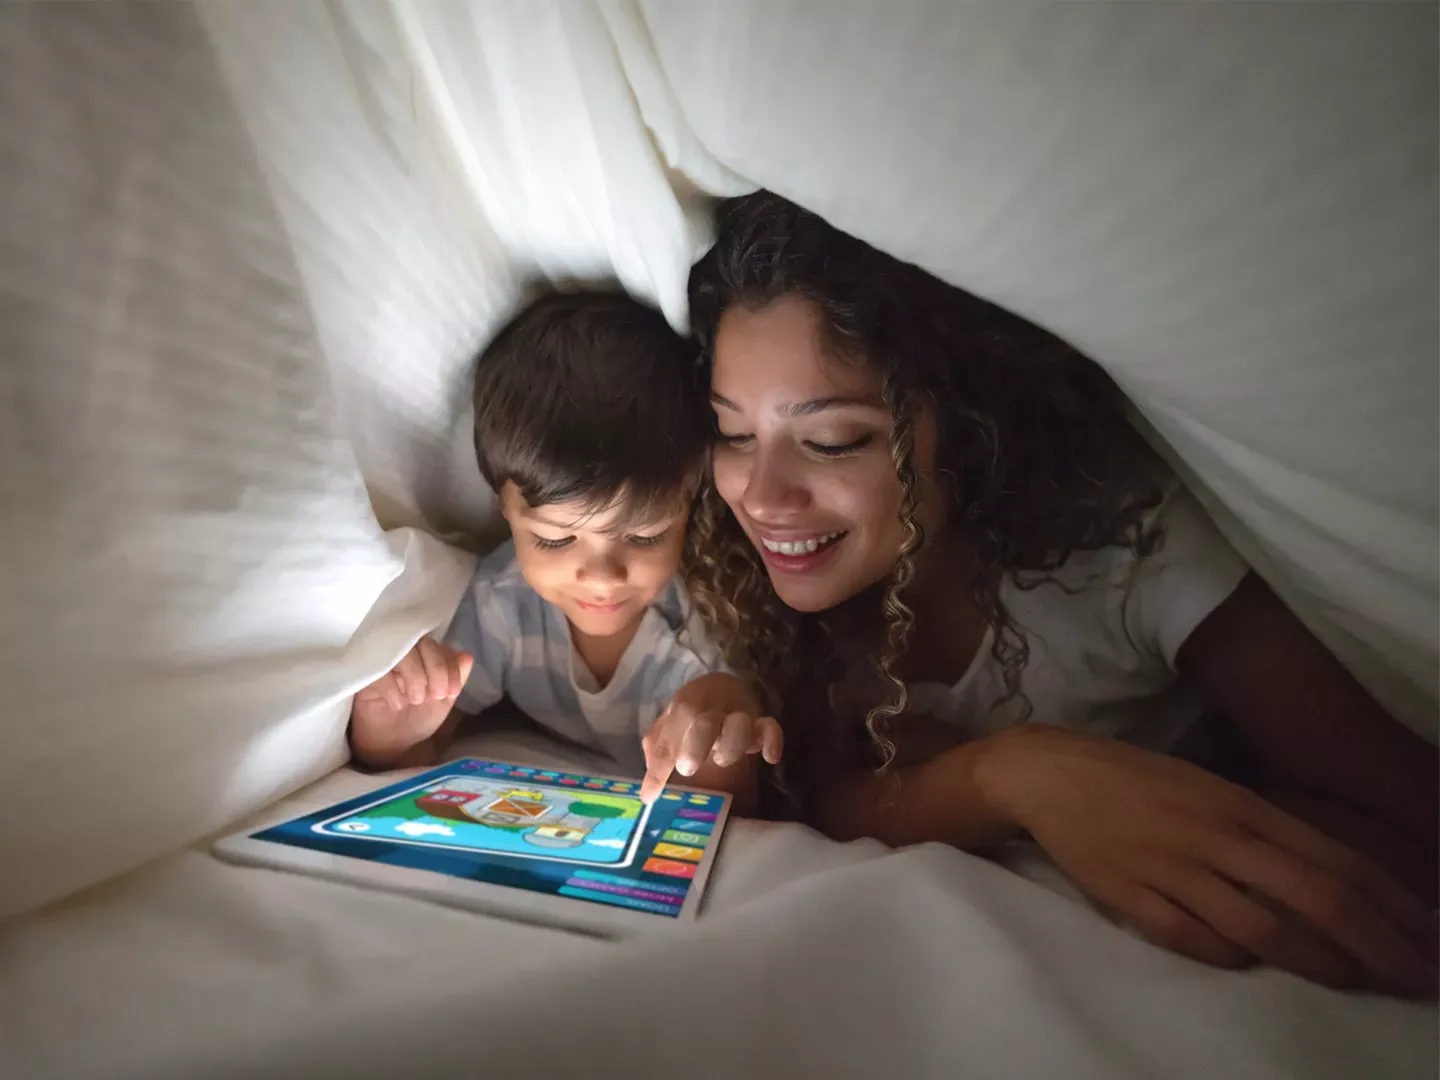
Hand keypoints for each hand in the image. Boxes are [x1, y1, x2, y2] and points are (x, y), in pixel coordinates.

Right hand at [350, 637, 472, 766]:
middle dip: (436, 669)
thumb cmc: (418, 717)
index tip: (452, 692)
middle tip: (437, 695)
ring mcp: (385, 660)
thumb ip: (455, 678)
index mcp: (428, 657)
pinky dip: (392, 687)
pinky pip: (379, 669)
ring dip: (415, 675)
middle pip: (423, 642)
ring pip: (402, 651)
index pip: (442, 647)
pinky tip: (398, 704)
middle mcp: (407, 653)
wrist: (391, 743)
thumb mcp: (443, 701)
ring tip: (416, 700)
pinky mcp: (366, 672)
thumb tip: (467, 656)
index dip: (450, 667)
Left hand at [639, 673, 782, 803]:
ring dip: (731, 745)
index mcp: (682, 707)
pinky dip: (772, 741)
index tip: (650, 796)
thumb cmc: (692, 714)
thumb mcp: (670, 727)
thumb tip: (649, 787)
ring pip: (739, 724)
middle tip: (687, 768)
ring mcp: (738, 713)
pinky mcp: (761, 721)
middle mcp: (710, 708)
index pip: (667, 741)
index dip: (657, 771)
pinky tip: (769, 758)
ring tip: (722, 760)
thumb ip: (658, 750)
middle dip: (695, 747)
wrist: (724, 687)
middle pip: (704, 723)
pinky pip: (771, 727)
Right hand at [987, 726, 1437, 997]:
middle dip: (1378, 942)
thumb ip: (1261, 833)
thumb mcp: (1209, 791)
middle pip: (1316, 897)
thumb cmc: (1135, 780)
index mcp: (1241, 806)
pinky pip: (1193, 938)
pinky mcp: (1131, 896)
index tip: (1430, 936)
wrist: (1047, 773)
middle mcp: (1218, 837)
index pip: (1335, 861)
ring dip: (1317, 959)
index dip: (1391, 904)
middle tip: (1419, 976)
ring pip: (1262, 927)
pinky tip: (1248, 963)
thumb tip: (1321, 883)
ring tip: (1355, 980)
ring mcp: (1174, 868)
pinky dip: (1229, 956)